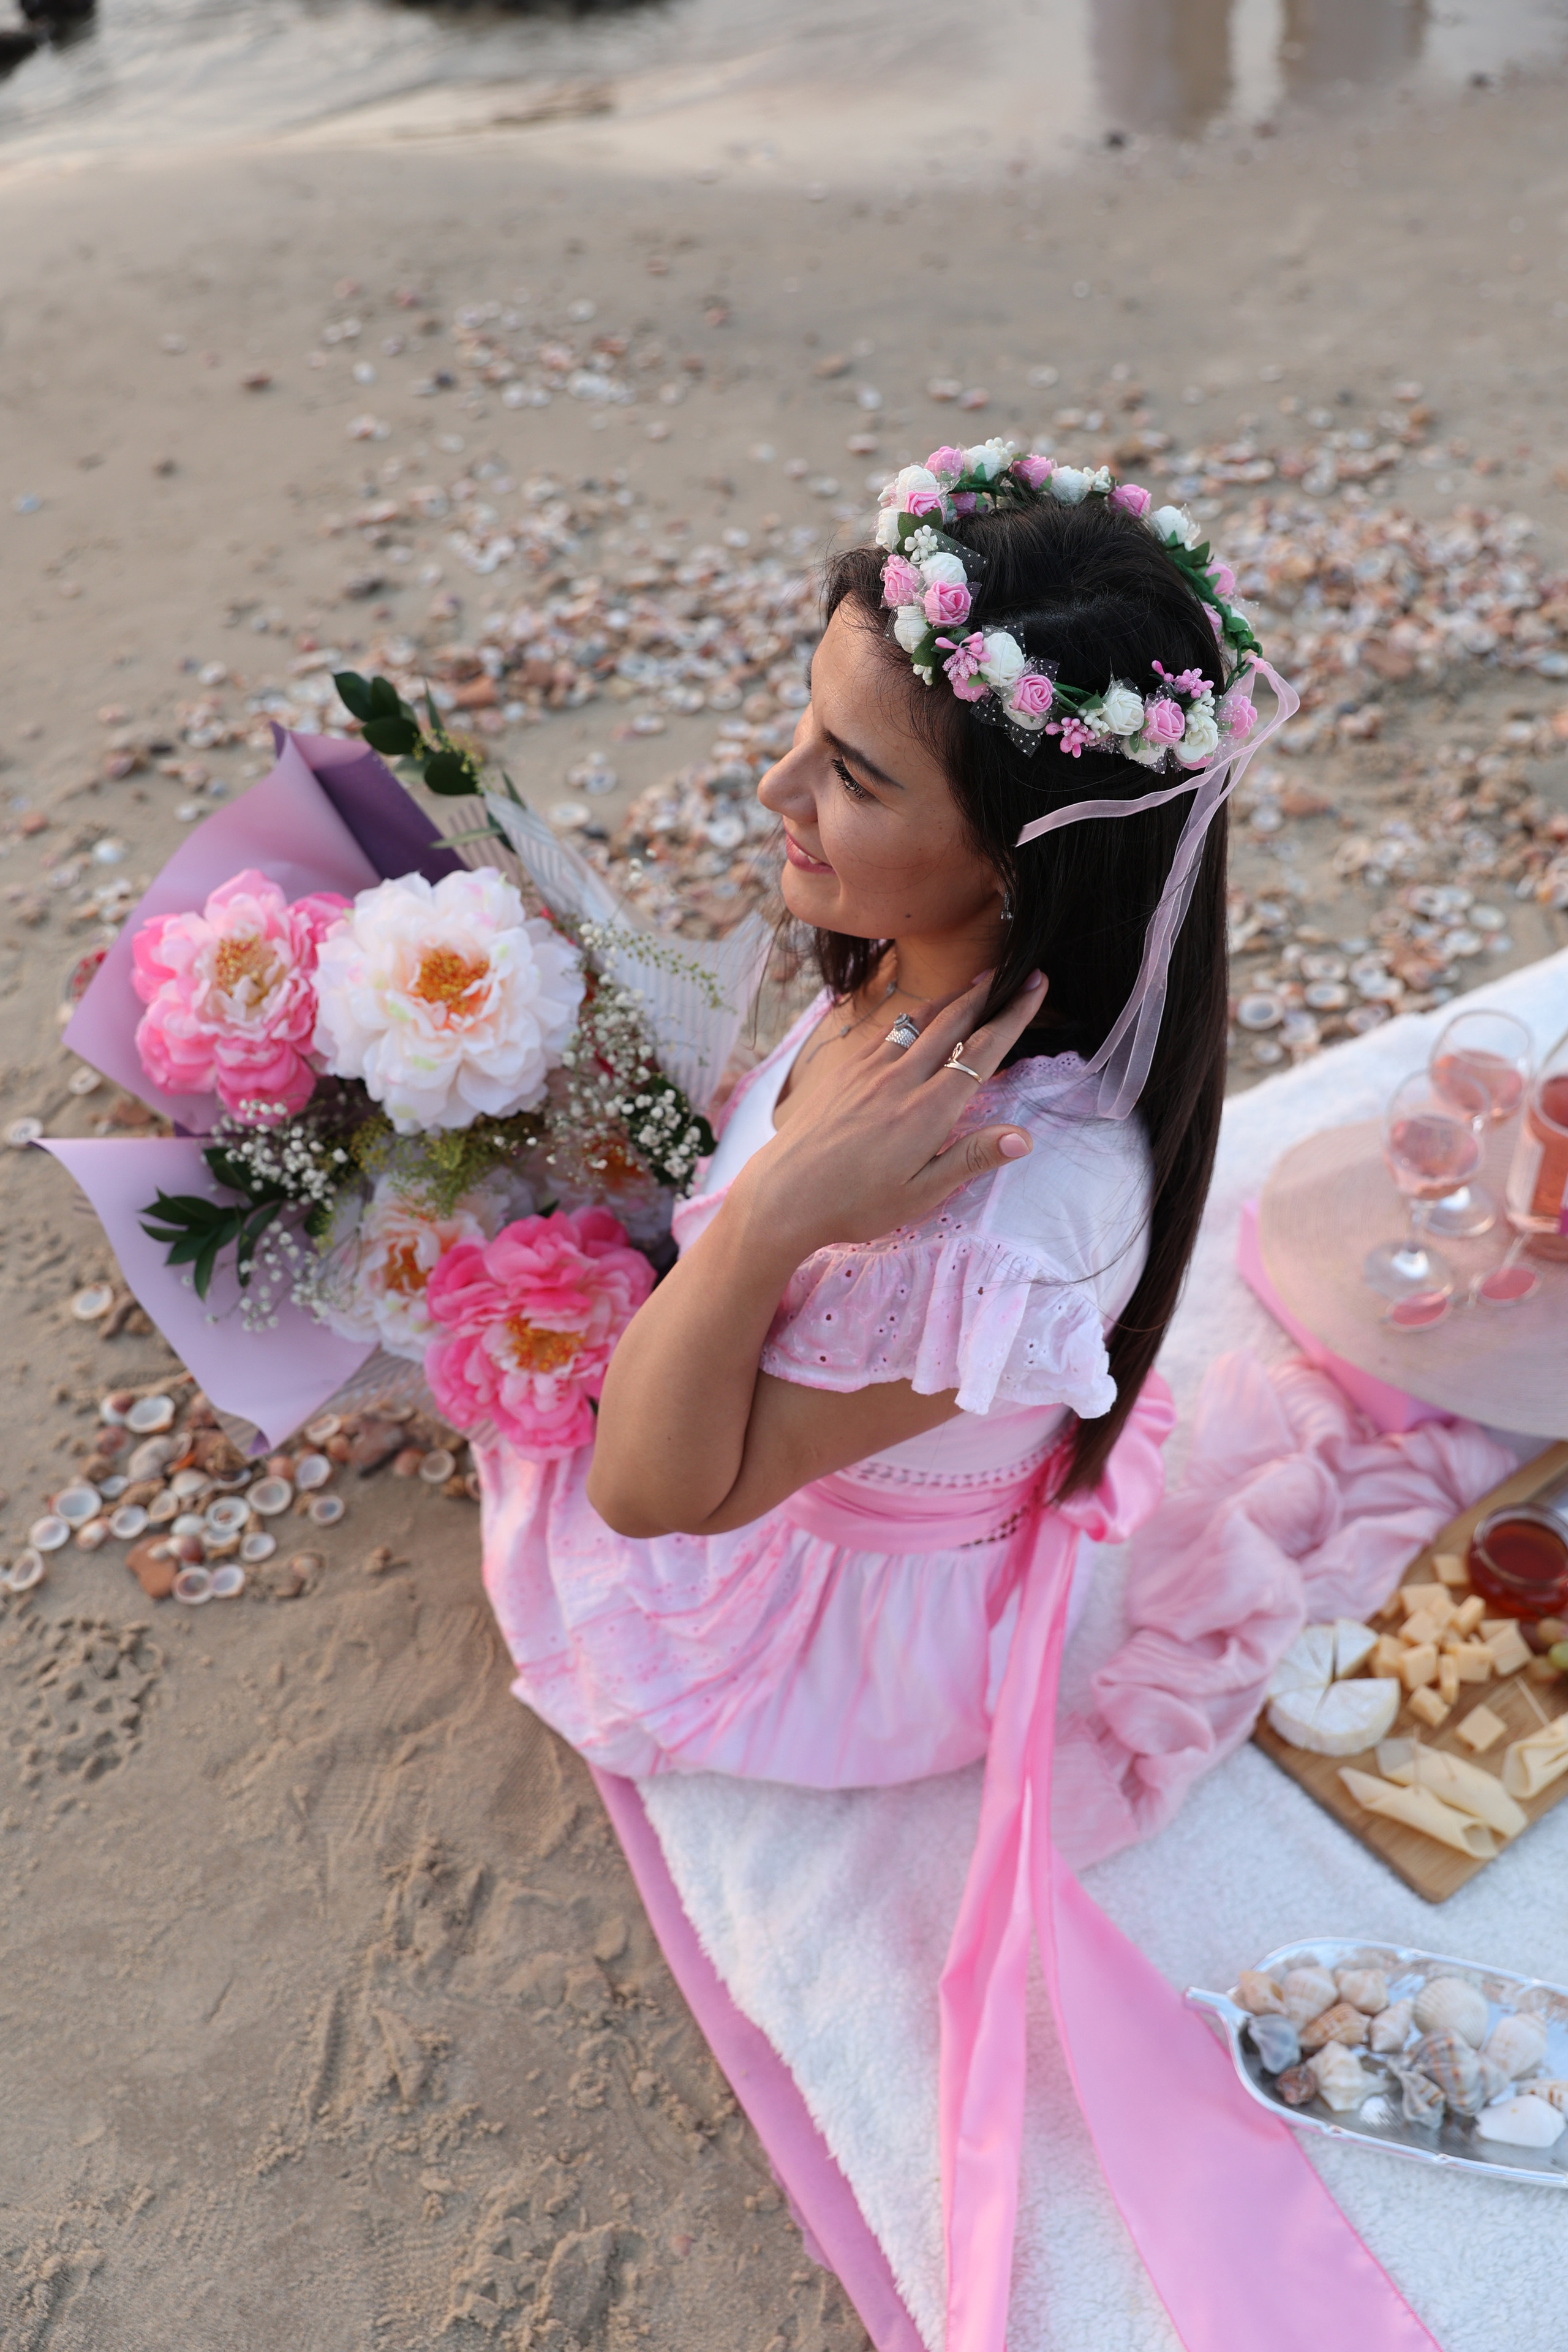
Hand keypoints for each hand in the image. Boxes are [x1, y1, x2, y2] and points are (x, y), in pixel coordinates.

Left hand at [729, 971, 1046, 1260]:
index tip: (1036, 986)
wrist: (783, 1195)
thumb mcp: (921, 1193)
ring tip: (977, 983)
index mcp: (930, 1111)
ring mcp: (870, 1069)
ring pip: (920, 1020)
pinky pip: (888, 1032)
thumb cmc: (855, 1204)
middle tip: (1017, 972)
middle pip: (954, 1022)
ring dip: (953, 998)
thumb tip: (1023, 1137)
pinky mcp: (845, 1069)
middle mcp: (902, 1079)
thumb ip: (971, 1158)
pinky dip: (915, 1016)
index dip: (1014, 1015)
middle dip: (990, 993)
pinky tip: (921, 1017)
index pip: (983, 1051)